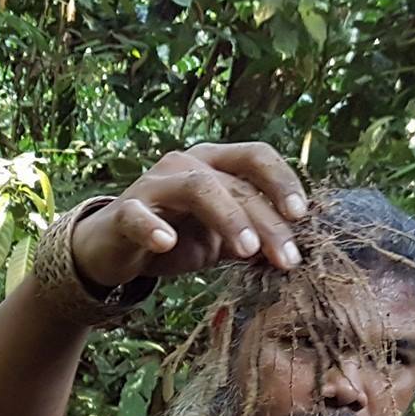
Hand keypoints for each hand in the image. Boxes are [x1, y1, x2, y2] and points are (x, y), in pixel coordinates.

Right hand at [71, 143, 308, 289]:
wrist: (113, 251)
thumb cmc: (171, 239)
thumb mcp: (218, 240)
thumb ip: (250, 239)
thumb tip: (290, 253)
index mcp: (214, 163)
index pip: (256, 157)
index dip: (283, 181)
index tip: (301, 216)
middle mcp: (186, 164)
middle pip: (235, 183)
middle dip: (266, 221)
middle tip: (287, 258)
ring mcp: (154, 184)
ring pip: (198, 188)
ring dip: (227, 218)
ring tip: (246, 250)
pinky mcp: (124, 211)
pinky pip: (139, 215)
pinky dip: (153, 227)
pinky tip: (167, 243)